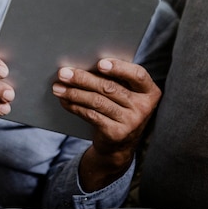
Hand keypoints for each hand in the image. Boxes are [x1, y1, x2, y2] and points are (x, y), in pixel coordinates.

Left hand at [52, 58, 161, 190]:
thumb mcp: (126, 95)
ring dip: (74, 93)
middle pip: (110, 88)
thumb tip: (83, 65)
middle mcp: (144, 107)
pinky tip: (65, 101)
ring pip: (97, 101)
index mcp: (150, 91)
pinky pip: (91, 115)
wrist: (120, 145)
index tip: (99, 63)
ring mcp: (131, 122)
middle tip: (64, 73)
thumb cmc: (120, 110)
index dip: (119, 68)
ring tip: (58, 87)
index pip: (138, 75)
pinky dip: (75, 107)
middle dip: (83, 78)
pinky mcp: (116, 133)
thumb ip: (116, 80)